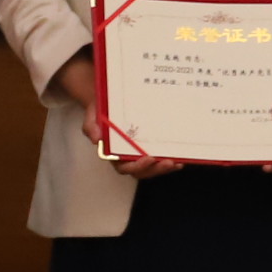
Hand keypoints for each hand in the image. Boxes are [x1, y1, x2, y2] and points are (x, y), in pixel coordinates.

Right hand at [66, 53, 180, 177]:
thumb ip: (91, 127)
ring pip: (152, 168)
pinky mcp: (148, 148)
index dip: (137, 166)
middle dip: (155, 169)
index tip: (148, 158)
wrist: (109, 100)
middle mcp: (126, 156)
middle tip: (168, 162)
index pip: (124, 167)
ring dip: (164, 168)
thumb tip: (96, 138)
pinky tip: (181, 157)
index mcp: (113, 153)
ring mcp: (138, 153)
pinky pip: (159, 159)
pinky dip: (170, 160)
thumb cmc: (101, 109)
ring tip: (177, 162)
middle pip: (142, 171)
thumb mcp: (92, 114)